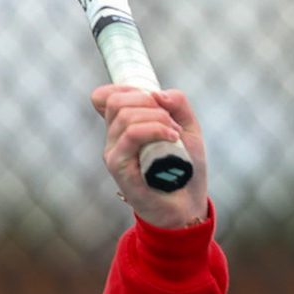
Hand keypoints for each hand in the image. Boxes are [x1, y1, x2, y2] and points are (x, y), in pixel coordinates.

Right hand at [90, 86, 209, 229]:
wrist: (188, 205)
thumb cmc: (185, 168)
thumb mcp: (188, 127)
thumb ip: (177, 103)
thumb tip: (157, 93)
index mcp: (123, 128)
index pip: (105, 97)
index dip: (128, 88)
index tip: (155, 101)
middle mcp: (113, 139)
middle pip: (117, 100)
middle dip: (149, 101)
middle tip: (171, 120)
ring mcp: (114, 153)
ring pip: (125, 115)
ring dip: (158, 117)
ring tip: (175, 133)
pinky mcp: (119, 168)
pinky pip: (130, 135)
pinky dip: (155, 129)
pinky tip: (172, 138)